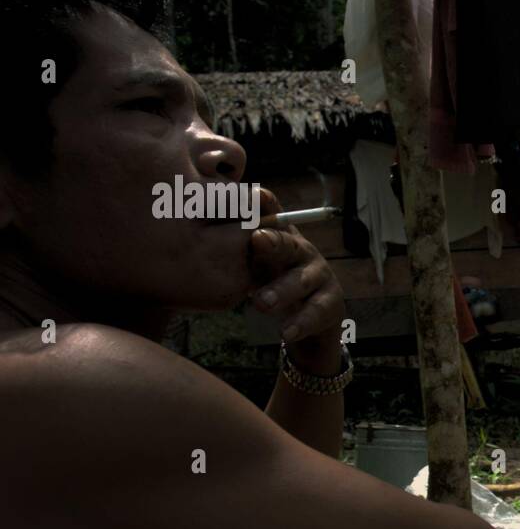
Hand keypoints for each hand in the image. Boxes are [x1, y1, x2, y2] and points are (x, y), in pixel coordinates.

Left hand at [246, 188, 346, 372]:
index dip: (261, 203)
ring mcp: (319, 275)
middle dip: (274, 241)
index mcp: (279, 236)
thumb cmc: (273, 281)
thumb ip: (232, 248)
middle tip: (258, 240)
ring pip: (301, 280)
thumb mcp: (254, 263)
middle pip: (287, 243)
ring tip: (261, 303)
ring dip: (282, 290)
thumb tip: (179, 227)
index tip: (250, 196)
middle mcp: (301, 250)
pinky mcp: (331, 302)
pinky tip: (285, 333)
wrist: (311, 317)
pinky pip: (316, 312)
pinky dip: (300, 323)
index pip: (271, 213)